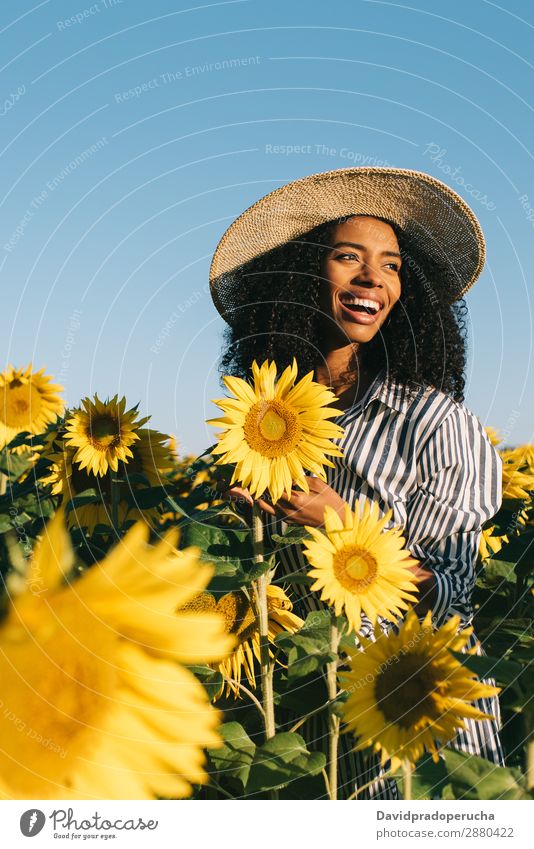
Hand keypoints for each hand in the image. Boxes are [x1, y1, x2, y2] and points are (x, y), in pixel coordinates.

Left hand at [221, 477, 346, 527]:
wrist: (339, 523)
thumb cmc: (332, 501)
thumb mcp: (319, 484)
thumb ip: (302, 478)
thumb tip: (288, 472)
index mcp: (296, 499)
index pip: (273, 488)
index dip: (260, 481)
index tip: (249, 472)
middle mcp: (289, 510)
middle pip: (266, 498)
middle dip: (254, 490)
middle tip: (240, 481)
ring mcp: (289, 518)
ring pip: (267, 507)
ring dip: (259, 498)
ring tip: (246, 489)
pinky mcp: (291, 522)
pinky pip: (275, 513)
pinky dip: (268, 505)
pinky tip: (263, 498)